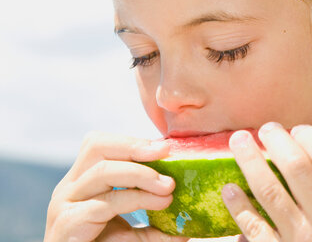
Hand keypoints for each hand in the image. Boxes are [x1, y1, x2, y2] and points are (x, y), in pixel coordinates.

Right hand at [44, 131, 188, 241]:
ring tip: (168, 186)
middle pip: (96, 147)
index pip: (101, 144)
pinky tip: (159, 204)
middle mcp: (70, 188)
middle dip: (135, 147)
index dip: (133, 141)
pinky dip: (138, 199)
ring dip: (142, 174)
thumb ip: (150, 224)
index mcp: (82, 182)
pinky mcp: (67, 223)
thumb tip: (185, 225)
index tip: (165, 147)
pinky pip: (106, 203)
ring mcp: (64, 204)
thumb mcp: (126, 233)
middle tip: (165, 155)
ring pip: (103, 172)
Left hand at [221, 122, 311, 241]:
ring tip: (238, 140)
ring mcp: (299, 239)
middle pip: (297, 168)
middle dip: (277, 141)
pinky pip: (252, 226)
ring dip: (250, 161)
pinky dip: (238, 205)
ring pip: (269, 190)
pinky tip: (229, 188)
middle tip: (266, 128)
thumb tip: (311, 151)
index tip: (299, 129)